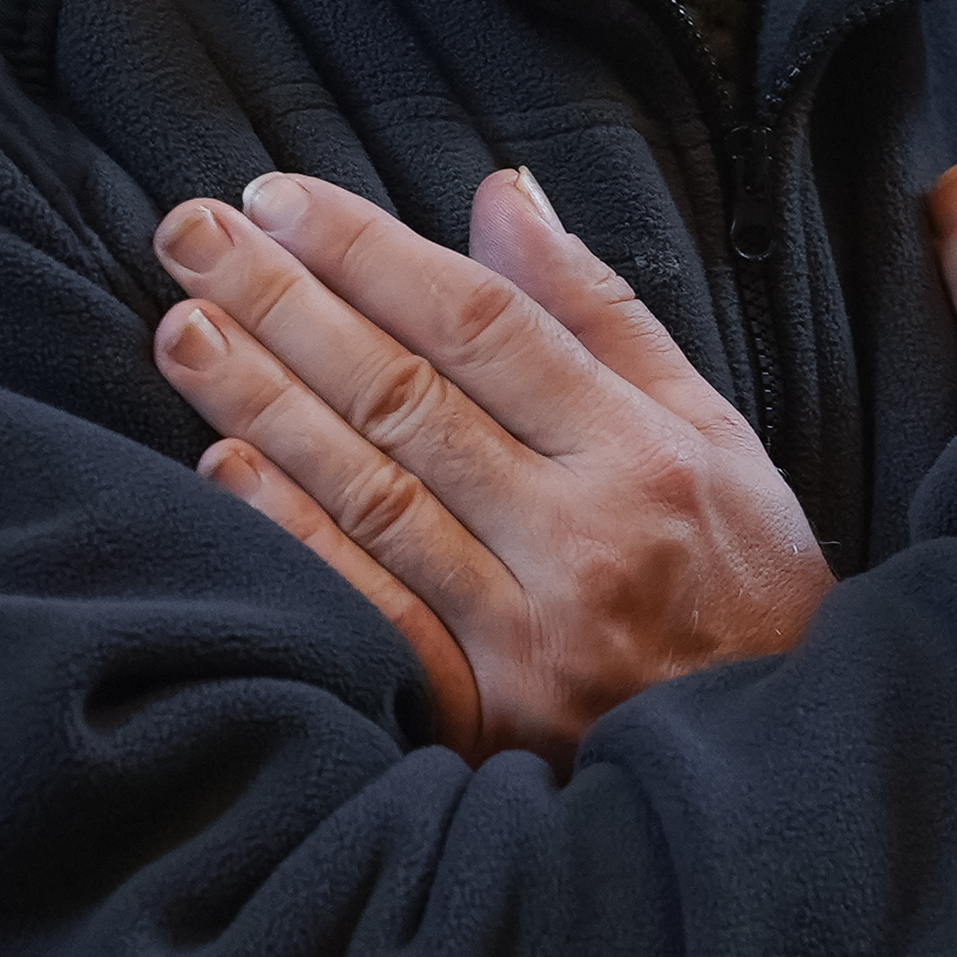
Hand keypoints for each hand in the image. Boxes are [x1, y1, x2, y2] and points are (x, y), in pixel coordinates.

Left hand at [151, 168, 832, 768]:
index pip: (481, 323)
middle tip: (191, 235)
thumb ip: (596, 313)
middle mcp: (583, 537)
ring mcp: (526, 636)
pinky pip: (368, 611)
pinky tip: (221, 468)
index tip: (279, 198)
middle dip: (286, 305)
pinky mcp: (483, 716)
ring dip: (264, 405)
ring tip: (182, 329)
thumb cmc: (743, 579)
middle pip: (407, 398)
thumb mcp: (709, 429)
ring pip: (371, 495)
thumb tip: (501, 196)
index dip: (370, 252)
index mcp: (643, 451)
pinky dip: (292, 537)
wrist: (774, 761)